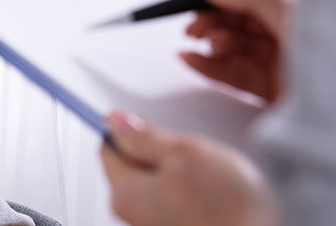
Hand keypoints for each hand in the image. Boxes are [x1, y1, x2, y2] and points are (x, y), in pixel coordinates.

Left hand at [100, 112, 276, 225]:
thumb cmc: (227, 208)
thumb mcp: (185, 152)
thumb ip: (145, 135)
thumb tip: (116, 120)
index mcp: (125, 193)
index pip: (108, 146)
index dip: (128, 127)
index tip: (147, 119)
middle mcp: (132, 214)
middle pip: (134, 165)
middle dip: (159, 149)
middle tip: (189, 147)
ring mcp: (156, 224)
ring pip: (159, 181)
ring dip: (181, 169)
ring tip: (210, 170)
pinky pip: (178, 198)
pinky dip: (194, 189)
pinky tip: (218, 190)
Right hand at [182, 0, 294, 103]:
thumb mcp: (294, 16)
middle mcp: (295, 26)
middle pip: (243, 13)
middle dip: (214, 15)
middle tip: (195, 23)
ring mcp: (284, 59)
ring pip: (236, 43)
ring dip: (211, 41)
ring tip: (202, 44)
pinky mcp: (273, 89)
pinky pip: (233, 73)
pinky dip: (209, 66)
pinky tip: (190, 60)